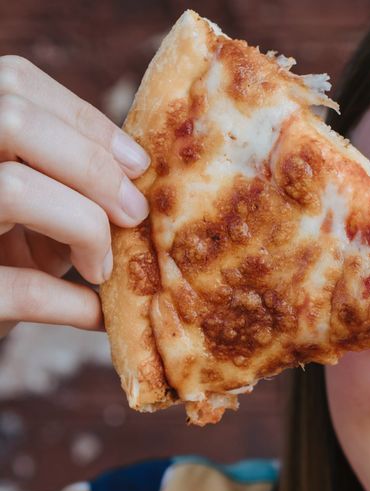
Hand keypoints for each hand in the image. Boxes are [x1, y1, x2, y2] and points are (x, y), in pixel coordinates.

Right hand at [0, 55, 150, 338]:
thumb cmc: (1, 255)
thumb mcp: (30, 206)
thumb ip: (70, 177)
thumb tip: (139, 169)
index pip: (15, 81)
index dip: (86, 119)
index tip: (139, 165)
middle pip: (14, 119)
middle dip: (92, 166)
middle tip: (133, 213)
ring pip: (12, 188)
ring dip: (83, 226)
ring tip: (102, 266)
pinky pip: (19, 289)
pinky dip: (71, 302)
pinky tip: (96, 314)